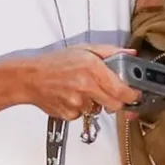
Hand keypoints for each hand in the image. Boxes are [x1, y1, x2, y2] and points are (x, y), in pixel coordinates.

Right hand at [17, 44, 137, 121]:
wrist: (30, 78)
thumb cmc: (54, 63)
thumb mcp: (84, 49)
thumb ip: (110, 52)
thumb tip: (130, 53)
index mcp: (93, 69)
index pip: (122, 90)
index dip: (132, 95)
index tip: (134, 94)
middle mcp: (86, 87)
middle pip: (115, 105)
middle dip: (116, 101)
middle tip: (110, 93)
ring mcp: (77, 103)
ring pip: (99, 110)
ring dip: (96, 103)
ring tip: (83, 90)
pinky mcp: (69, 114)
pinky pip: (84, 115)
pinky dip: (81, 108)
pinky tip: (72, 97)